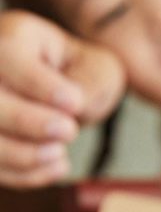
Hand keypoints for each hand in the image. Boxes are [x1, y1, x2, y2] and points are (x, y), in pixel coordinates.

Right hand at [0, 10, 125, 188]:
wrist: (63, 95)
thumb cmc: (80, 76)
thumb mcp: (98, 69)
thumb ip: (90, 82)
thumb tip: (71, 106)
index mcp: (12, 37)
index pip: (9, 56)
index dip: (42, 87)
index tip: (73, 103)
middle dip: (28, 122)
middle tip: (69, 131)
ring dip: (23, 155)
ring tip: (60, 154)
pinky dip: (24, 174)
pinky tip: (55, 166)